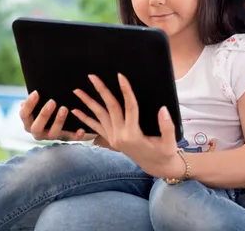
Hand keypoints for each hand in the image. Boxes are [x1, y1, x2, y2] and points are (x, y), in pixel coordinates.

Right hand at [19, 90, 95, 141]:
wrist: (66, 121)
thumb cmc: (50, 105)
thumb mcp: (42, 101)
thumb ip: (37, 98)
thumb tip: (35, 89)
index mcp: (29, 122)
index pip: (24, 115)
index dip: (28, 105)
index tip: (36, 92)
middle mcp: (38, 132)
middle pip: (36, 127)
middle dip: (44, 115)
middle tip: (52, 102)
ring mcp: (51, 137)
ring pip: (53, 133)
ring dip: (58, 121)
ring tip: (65, 108)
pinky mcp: (65, 139)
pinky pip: (71, 139)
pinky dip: (76, 135)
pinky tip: (82, 129)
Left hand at [71, 73, 185, 177]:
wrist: (155, 167)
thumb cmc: (164, 153)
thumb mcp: (169, 142)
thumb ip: (167, 126)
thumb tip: (163, 109)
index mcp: (133, 135)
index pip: (129, 107)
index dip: (126, 91)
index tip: (120, 76)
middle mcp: (120, 136)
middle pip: (110, 108)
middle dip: (101, 91)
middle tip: (91, 76)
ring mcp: (113, 139)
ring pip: (99, 116)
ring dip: (88, 103)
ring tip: (77, 91)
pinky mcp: (111, 140)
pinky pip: (96, 127)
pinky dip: (85, 119)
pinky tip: (75, 111)